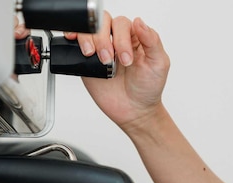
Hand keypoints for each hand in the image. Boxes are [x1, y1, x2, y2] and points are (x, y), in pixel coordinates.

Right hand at [64, 13, 170, 129]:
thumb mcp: (159, 63)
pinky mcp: (87, 62)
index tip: (126, 60)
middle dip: (103, 40)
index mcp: (134, 36)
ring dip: (88, 40)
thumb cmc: (148, 88)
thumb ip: (152, 41)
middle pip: (103, 22)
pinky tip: (75, 42)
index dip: (121, 39)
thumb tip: (139, 22)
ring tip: (92, 56)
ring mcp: (100, 49)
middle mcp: (116, 40)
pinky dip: (73, 38)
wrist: (134, 111)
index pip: (122, 24)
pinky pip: (76, 44)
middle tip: (108, 60)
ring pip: (88, 30)